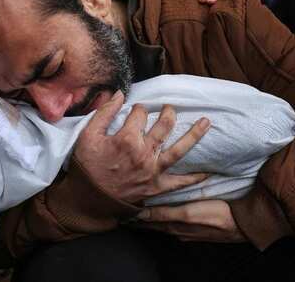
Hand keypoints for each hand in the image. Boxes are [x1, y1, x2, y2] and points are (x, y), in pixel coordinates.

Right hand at [74, 91, 211, 203]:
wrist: (88, 200)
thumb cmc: (86, 167)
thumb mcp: (87, 135)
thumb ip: (104, 112)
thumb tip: (119, 94)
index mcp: (126, 139)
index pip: (140, 114)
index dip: (138, 109)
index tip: (135, 112)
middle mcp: (143, 153)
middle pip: (164, 125)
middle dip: (169, 112)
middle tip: (170, 108)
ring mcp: (152, 171)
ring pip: (179, 150)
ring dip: (194, 134)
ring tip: (207, 122)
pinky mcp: (156, 187)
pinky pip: (179, 182)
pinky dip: (194, 178)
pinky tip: (208, 171)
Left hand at [133, 200, 245, 242]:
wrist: (242, 224)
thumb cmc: (216, 216)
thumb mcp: (188, 213)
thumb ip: (165, 213)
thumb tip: (141, 214)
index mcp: (173, 226)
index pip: (148, 221)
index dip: (134, 216)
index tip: (120, 210)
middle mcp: (177, 230)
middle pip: (154, 223)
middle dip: (140, 218)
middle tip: (125, 211)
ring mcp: (187, 230)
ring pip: (164, 222)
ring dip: (152, 218)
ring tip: (140, 212)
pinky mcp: (197, 227)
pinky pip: (176, 222)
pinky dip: (165, 218)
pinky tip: (167, 214)